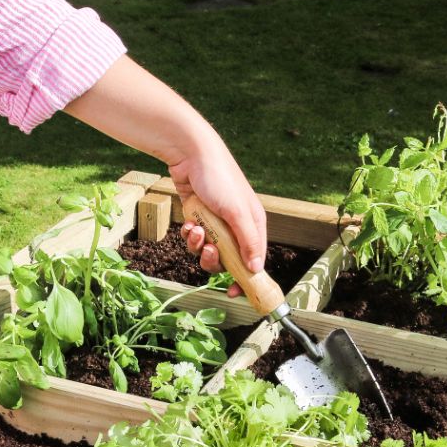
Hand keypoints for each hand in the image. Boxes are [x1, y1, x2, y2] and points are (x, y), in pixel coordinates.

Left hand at [168, 125, 267, 297]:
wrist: (190, 154)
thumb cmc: (219, 178)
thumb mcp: (237, 212)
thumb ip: (248, 241)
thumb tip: (257, 269)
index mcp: (253, 224)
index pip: (254, 260)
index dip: (244, 278)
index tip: (233, 292)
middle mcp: (236, 226)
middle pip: (227, 261)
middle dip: (214, 260)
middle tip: (209, 250)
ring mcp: (216, 224)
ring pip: (207, 252)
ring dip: (199, 246)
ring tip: (196, 230)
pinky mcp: (199, 219)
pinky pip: (194, 240)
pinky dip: (190, 235)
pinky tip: (189, 223)